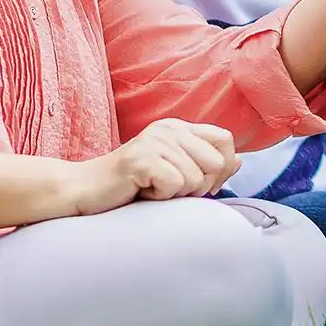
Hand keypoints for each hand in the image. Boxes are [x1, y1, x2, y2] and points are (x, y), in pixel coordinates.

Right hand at [69, 120, 240, 215]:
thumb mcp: (174, 172)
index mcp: (179, 127)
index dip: (224, 167)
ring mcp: (155, 141)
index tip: (204, 185)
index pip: (226, 139)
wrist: (84, 191)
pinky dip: (160, 198)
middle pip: (217, 162)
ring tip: (150, 189)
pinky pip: (175, 185)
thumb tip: (241, 159)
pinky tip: (141, 192)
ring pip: (196, 178)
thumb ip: (205, 163)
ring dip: (175, 194)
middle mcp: (169, 128)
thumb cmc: (131, 186)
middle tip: (170, 190)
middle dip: (199, 186)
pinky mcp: (142, 159)